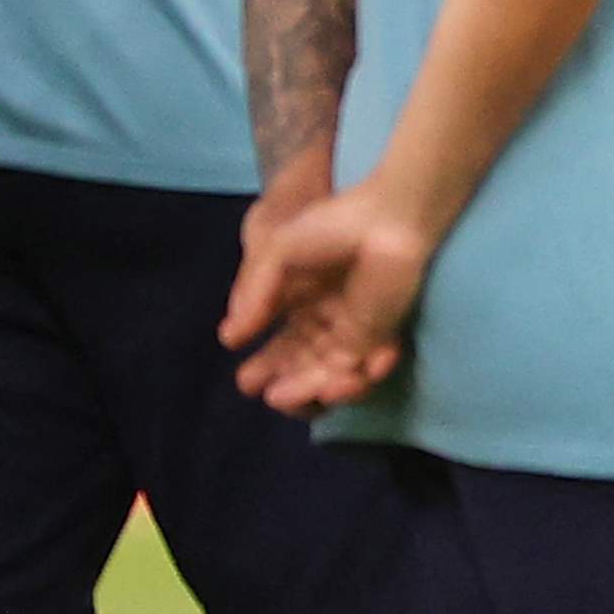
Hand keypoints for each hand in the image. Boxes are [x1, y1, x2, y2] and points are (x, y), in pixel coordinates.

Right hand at [223, 184, 434, 412]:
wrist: (383, 217)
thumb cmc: (329, 228)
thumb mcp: (276, 254)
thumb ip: (253, 293)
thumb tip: (229, 339)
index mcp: (296, 310)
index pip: (277, 353)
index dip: (263, 371)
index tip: (248, 382)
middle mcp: (324, 327)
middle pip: (303, 375)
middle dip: (289, 391)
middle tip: (276, 396)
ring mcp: (355, 333)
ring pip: (335, 379)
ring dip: (325, 392)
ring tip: (320, 389)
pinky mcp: (384, 333)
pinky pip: (372, 368)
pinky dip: (365, 377)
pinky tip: (356, 373)